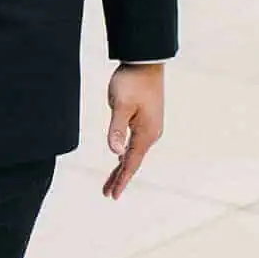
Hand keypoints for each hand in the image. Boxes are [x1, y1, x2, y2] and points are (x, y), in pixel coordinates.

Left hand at [103, 62, 164, 199]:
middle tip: (107, 194)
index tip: (112, 195)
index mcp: (146, 133)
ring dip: (122, 167)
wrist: (145, 62)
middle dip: (119, 178)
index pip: (131, 163)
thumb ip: (116, 129)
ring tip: (110, 182)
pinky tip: (121, 158)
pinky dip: (126, 155)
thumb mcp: (120, 105)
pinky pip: (135, 143)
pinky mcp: (146, 120)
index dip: (121, 180)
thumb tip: (115, 152)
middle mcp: (151, 133)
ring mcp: (150, 127)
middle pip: (133, 162)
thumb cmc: (132, 81)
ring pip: (134, 153)